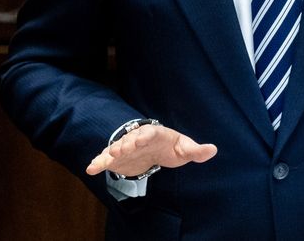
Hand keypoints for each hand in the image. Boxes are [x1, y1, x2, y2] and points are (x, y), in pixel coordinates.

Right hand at [85, 124, 216, 177]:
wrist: (156, 150)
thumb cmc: (171, 147)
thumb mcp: (185, 149)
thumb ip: (197, 151)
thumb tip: (213, 150)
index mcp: (154, 134)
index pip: (149, 133)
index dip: (143, 136)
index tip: (139, 140)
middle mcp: (137, 139)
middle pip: (130, 140)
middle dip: (125, 144)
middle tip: (120, 150)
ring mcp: (126, 148)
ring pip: (116, 148)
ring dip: (111, 153)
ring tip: (106, 158)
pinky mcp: (117, 158)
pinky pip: (106, 159)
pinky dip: (98, 162)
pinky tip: (91, 169)